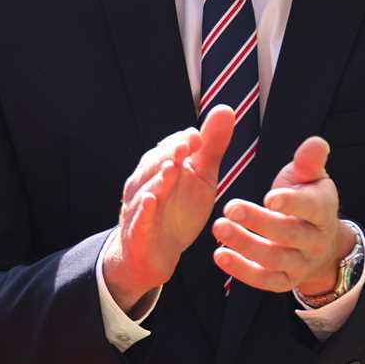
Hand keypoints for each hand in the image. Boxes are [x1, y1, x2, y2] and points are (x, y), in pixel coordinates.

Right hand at [102, 105, 233, 312]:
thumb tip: (226, 109)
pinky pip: (139, 220)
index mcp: (160, 167)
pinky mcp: (138, 233)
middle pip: (154, 165)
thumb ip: (211, 147)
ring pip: (145, 190)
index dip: (182, 142)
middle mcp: (145, 183)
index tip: (198, 136)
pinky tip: (152, 200)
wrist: (155, 254)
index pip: (168, 148)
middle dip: (168, 154)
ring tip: (172, 168)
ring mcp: (139, 208)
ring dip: (158, 179)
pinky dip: (144, 210)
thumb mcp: (201, 178)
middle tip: (185, 145)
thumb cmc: (179, 210)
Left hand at [211, 136, 354, 294]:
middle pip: (288, 234)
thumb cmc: (308, 200)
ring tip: (219, 227)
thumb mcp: (311, 178)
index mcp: (323, 211)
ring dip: (245, 244)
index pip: (311, 208)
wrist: (321, 243)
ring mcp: (301, 263)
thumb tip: (316, 142)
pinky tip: (220, 255)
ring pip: (274, 259)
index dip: (291, 203)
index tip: (269, 197)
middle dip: (258, 222)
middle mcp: (315, 241)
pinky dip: (242, 271)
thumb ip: (309, 161)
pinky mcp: (285, 281)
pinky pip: (264, 280)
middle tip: (230, 207)